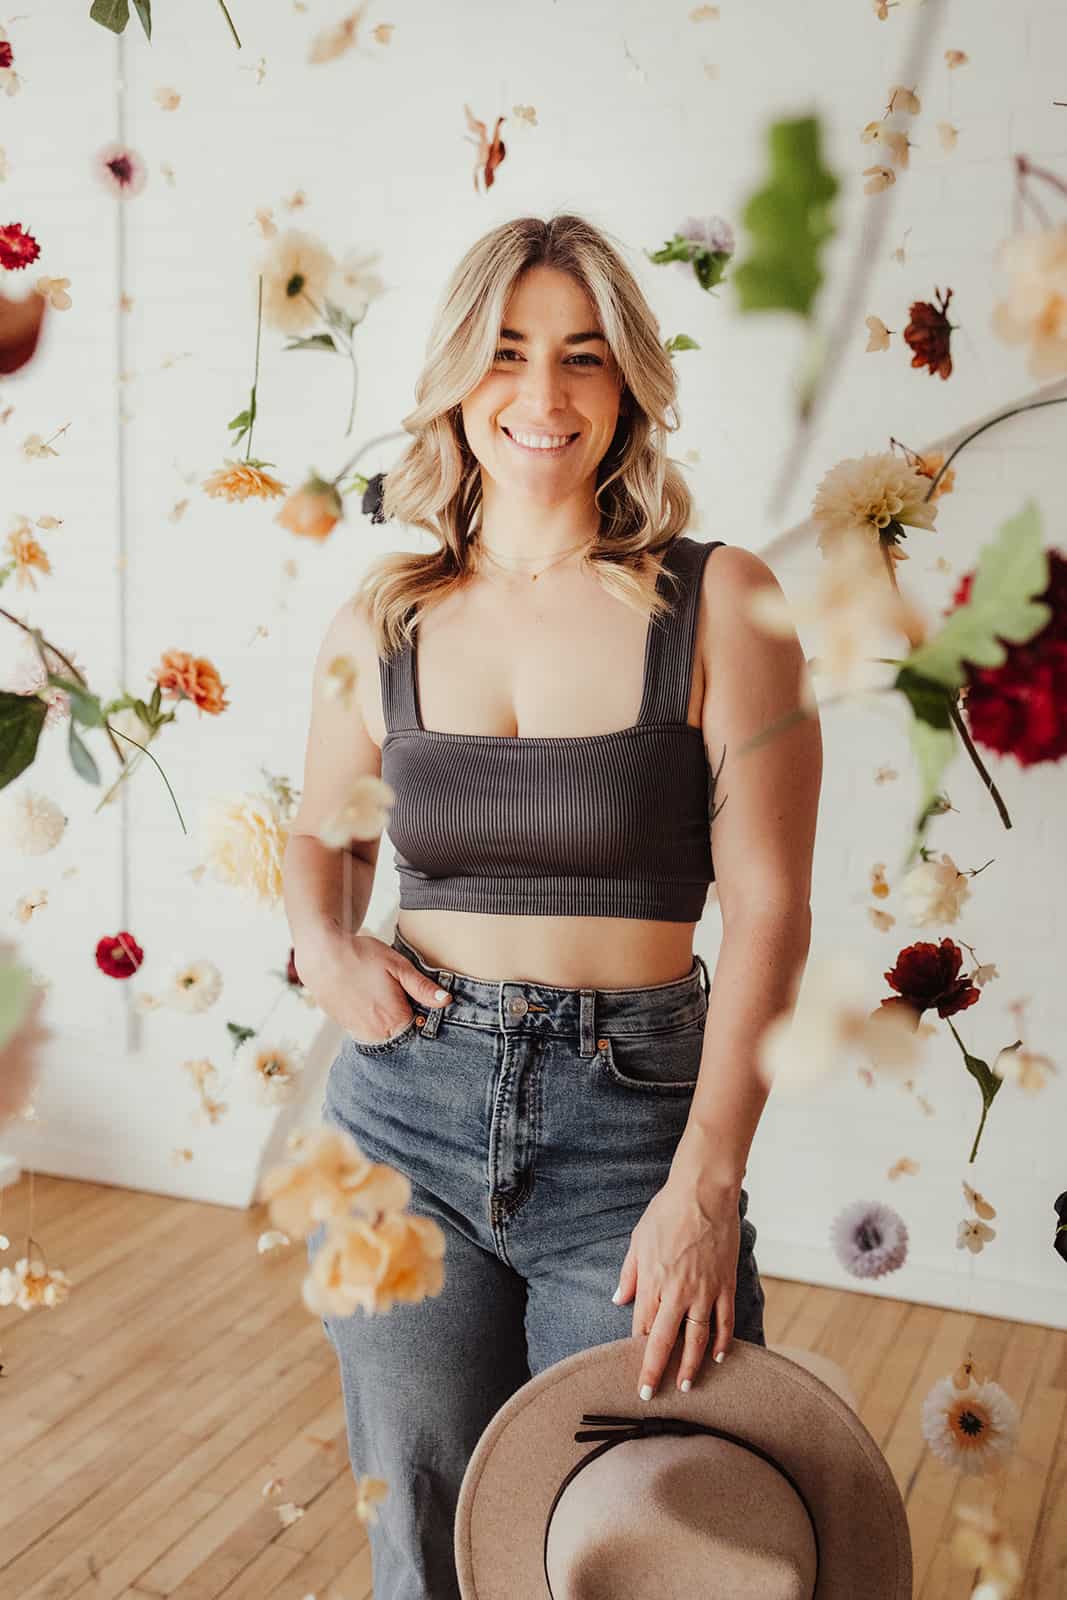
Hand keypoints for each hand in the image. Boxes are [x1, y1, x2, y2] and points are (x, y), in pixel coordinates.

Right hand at [295, 930, 452, 1041]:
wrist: (322, 955)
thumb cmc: (361, 956)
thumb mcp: (397, 965)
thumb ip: (422, 987)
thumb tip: (446, 1001)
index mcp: (395, 1020)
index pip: (421, 1030)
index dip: (425, 1016)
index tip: (421, 1001)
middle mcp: (377, 1033)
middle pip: (403, 1035)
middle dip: (407, 1019)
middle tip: (400, 994)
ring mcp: (359, 1033)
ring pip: (385, 1034)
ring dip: (389, 1021)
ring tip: (382, 994)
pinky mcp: (346, 1027)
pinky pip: (368, 1031)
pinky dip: (374, 1020)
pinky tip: (370, 999)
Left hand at [613, 1177, 740, 1399]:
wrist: (703, 1193)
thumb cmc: (667, 1212)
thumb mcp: (638, 1240)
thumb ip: (629, 1274)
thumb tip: (618, 1299)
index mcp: (652, 1281)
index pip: (642, 1326)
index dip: (637, 1350)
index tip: (634, 1366)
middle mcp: (677, 1292)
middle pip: (665, 1341)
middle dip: (656, 1371)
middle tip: (650, 1395)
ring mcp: (704, 1291)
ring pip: (697, 1338)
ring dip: (690, 1365)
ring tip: (685, 1386)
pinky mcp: (725, 1285)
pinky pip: (724, 1320)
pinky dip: (722, 1341)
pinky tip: (719, 1357)